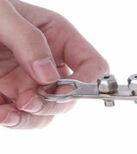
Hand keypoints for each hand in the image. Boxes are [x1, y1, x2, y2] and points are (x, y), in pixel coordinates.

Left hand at [0, 0, 107, 128]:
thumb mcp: (2, 14)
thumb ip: (29, 41)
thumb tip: (49, 76)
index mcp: (57, 38)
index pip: (92, 66)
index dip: (89, 83)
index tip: (67, 91)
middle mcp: (49, 64)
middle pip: (69, 97)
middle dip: (51, 104)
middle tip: (28, 101)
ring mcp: (31, 82)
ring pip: (47, 114)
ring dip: (31, 119)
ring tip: (8, 114)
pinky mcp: (11, 95)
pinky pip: (21, 117)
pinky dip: (12, 120)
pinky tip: (1, 114)